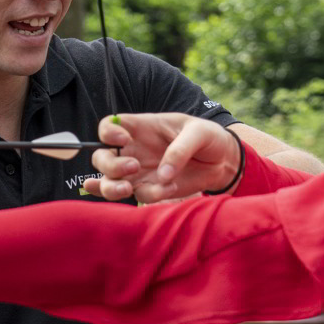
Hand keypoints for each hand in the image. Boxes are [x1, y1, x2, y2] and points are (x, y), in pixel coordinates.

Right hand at [82, 113, 241, 202]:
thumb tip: (163, 174)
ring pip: (108, 183)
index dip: (107, 133)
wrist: (223, 161)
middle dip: (110, 165)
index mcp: (140, 128)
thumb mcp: (199, 133)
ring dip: (112, 189)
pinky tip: (170, 189)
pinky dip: (151, 196)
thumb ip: (180, 149)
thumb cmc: (208, 137)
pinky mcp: (150, 189)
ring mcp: (138, 173)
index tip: (123, 140)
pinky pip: (139, 197)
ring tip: (128, 190)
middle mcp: (133, 150)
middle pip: (100, 158)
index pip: (108, 126)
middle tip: (134, 166)